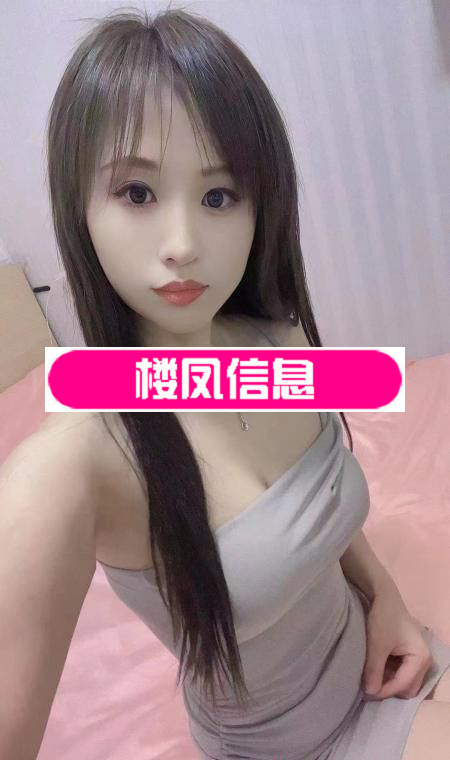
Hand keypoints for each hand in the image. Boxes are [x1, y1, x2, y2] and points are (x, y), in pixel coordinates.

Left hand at [363, 584, 432, 699]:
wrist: (384, 597)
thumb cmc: (383, 618)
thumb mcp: (376, 645)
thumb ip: (374, 670)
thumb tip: (370, 693)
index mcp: (421, 658)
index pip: (403, 685)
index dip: (384, 691)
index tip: (365, 693)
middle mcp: (425, 661)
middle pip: (408, 689)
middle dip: (389, 689)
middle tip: (368, 686)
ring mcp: (420, 659)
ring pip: (405, 683)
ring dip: (389, 683)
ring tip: (371, 678)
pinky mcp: (412, 656)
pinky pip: (403, 674)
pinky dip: (390, 675)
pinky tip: (376, 670)